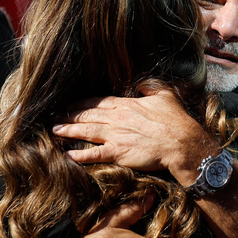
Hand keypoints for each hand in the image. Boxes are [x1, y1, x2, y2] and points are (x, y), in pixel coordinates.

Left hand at [52, 88, 214, 178]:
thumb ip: (148, 86)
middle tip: (56, 115)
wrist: (182, 143)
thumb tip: (139, 83)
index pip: (98, 102)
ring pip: (86, 131)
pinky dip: (80, 154)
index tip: (70, 103)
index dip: (82, 102)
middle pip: (88, 115)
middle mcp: (117, 119)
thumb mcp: (164, 95)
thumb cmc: (176, 120)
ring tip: (55, 129)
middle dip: (70, 114)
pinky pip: (95, 154)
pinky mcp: (119, 154)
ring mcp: (116, 136)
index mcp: (126, 105)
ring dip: (69, 130)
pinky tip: (68, 154)